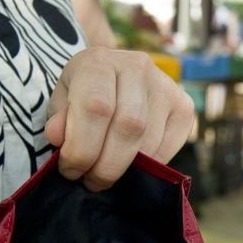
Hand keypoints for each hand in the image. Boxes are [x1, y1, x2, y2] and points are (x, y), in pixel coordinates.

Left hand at [45, 46, 195, 190]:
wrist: (112, 79)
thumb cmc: (83, 94)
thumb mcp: (62, 102)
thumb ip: (58, 120)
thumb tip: (59, 137)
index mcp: (99, 61)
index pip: (96, 108)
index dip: (82, 148)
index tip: (70, 169)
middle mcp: (137, 66)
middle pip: (128, 127)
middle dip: (105, 165)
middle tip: (90, 181)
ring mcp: (165, 85)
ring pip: (149, 142)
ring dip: (125, 169)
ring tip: (104, 173)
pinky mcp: (184, 106)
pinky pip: (168, 149)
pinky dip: (147, 167)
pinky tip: (130, 164)